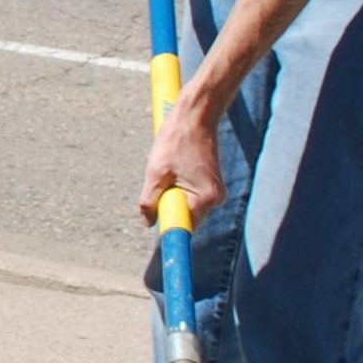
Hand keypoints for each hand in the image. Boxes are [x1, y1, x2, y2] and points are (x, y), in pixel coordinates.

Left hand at [140, 88, 224, 223]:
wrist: (196, 116)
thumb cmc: (176, 141)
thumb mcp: (155, 172)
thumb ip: (150, 201)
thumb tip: (147, 222)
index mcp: (205, 198)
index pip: (184, 226)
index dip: (170, 230)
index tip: (163, 246)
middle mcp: (215, 199)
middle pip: (184, 216)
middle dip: (166, 205)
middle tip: (159, 180)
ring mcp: (214, 192)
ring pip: (184, 205)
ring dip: (170, 194)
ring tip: (167, 169)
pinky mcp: (209, 185)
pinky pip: (188, 195)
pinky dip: (176, 187)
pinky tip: (174, 167)